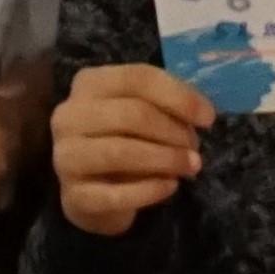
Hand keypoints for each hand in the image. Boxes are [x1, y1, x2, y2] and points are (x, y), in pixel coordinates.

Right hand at [51, 62, 215, 236]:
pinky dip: (151, 190)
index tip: (208, 118)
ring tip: (191, 166)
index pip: (137, 78)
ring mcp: (66, 156)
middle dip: (172, 131)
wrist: (95, 194)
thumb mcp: (145, 114)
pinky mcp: (75, 195)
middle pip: (130, 114)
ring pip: (120, 152)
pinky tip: (171, 186)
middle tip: (196, 147)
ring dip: (166, 159)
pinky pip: (117, 194)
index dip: (179, 97)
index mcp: (90, 85)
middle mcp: (69, 116)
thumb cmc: (126, 142)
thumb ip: (169, 105)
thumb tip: (203, 112)